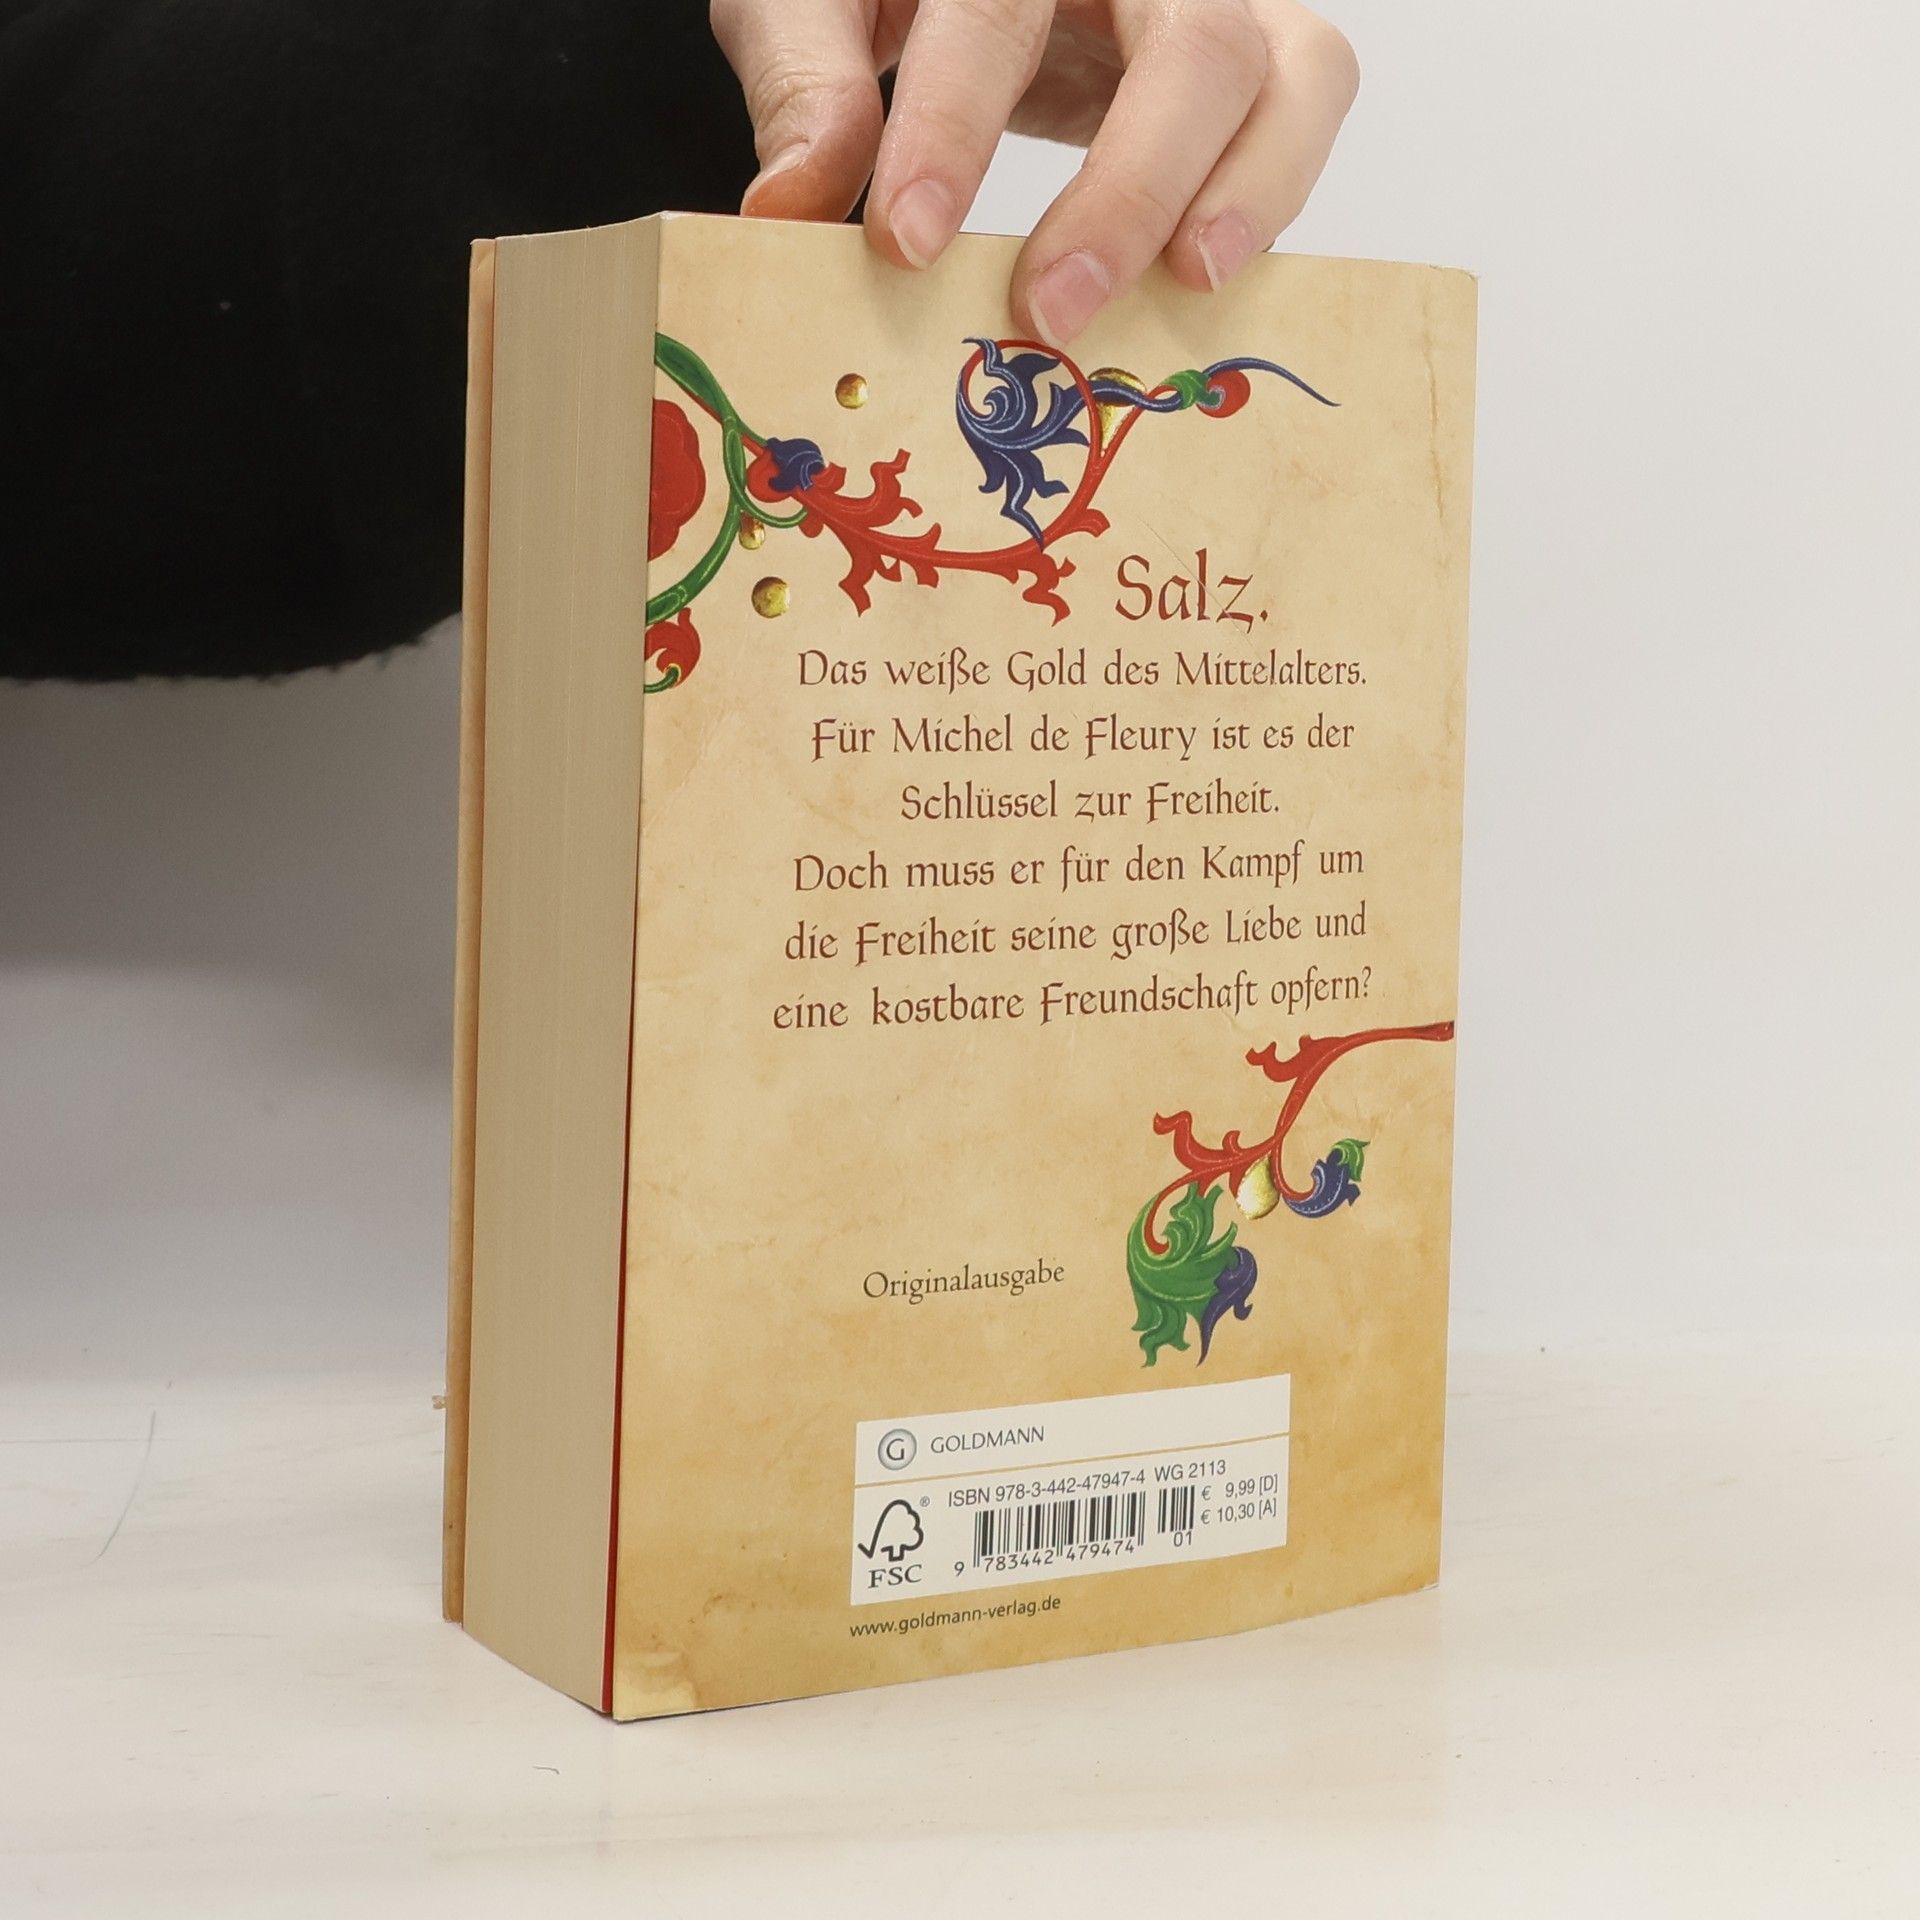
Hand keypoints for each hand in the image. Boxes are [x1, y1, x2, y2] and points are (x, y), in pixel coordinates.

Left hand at [711, 0, 1358, 346]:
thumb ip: (804, 83)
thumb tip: (789, 207)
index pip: (998, 8)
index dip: (954, 127)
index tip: (904, 243)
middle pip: (1193, 41)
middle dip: (1126, 188)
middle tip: (1047, 310)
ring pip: (1291, 68)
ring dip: (1244, 195)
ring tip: (1185, 289)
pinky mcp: (1267, 49)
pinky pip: (1310, 107)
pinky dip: (1274, 197)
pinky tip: (1206, 280)